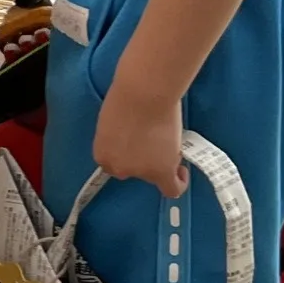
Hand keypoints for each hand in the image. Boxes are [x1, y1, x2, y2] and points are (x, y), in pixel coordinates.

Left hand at [93, 79, 188, 197]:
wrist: (144, 95)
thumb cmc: (126, 97)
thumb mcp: (112, 121)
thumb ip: (118, 137)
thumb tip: (131, 138)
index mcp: (102, 154)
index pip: (115, 163)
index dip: (127, 154)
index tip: (136, 146)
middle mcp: (118, 167)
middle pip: (132, 170)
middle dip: (141, 159)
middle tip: (152, 141)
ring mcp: (140, 172)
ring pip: (153, 175)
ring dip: (160, 163)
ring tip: (167, 143)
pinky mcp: (162, 172)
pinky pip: (172, 188)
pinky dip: (178, 182)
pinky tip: (182, 171)